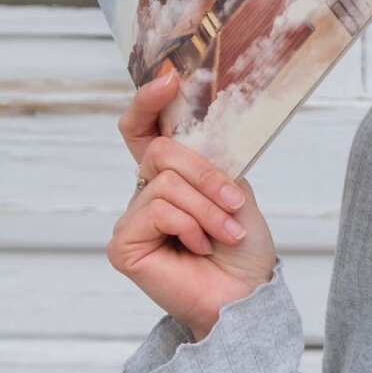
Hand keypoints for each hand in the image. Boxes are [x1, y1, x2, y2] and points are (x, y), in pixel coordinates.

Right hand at [110, 64, 277, 339]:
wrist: (247, 294)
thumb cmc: (243, 250)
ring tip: (225, 235)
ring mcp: (133, 219)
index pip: (144, 131)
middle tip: (234, 205)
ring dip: (208, 210)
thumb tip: (189, 134)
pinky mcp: (124, 243)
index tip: (168, 78)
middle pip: (160, 151)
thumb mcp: (236, 192)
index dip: (148, 102)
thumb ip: (209, 161)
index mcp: (172, 177)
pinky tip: (199, 250)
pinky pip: (158, 210)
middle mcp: (146, 194)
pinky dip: (191, 227)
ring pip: (166, 183)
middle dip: (206, 176)